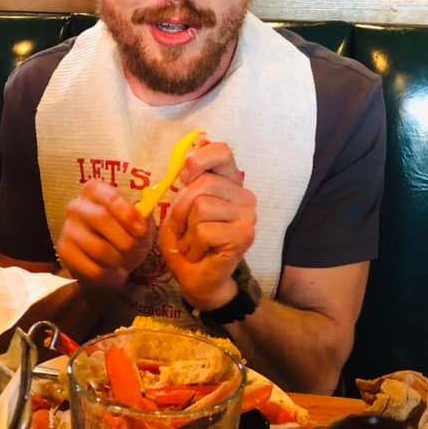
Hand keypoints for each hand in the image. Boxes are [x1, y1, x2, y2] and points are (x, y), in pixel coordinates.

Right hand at [56, 180, 153, 290]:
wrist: (102, 256)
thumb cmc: (122, 231)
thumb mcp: (136, 221)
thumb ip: (142, 218)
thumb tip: (143, 220)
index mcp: (95, 191)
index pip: (110, 198)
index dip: (128, 214)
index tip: (142, 230)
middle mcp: (77, 206)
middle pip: (102, 220)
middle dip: (126, 240)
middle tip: (137, 251)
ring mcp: (68, 230)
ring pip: (99, 248)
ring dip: (120, 260)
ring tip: (127, 263)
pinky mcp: (65, 253)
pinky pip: (92, 268)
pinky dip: (110, 275)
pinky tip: (116, 274)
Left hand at [158, 141, 255, 308]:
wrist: (198, 281)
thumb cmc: (188, 243)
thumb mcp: (179, 209)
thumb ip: (186, 182)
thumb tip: (195, 148)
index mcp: (229, 184)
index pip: (222, 152)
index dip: (200, 158)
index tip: (184, 175)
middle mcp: (244, 196)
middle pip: (202, 184)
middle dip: (180, 209)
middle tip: (182, 230)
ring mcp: (248, 216)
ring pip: (201, 207)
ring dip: (186, 231)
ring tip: (193, 244)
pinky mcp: (244, 235)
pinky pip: (204, 231)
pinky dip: (193, 245)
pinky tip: (200, 254)